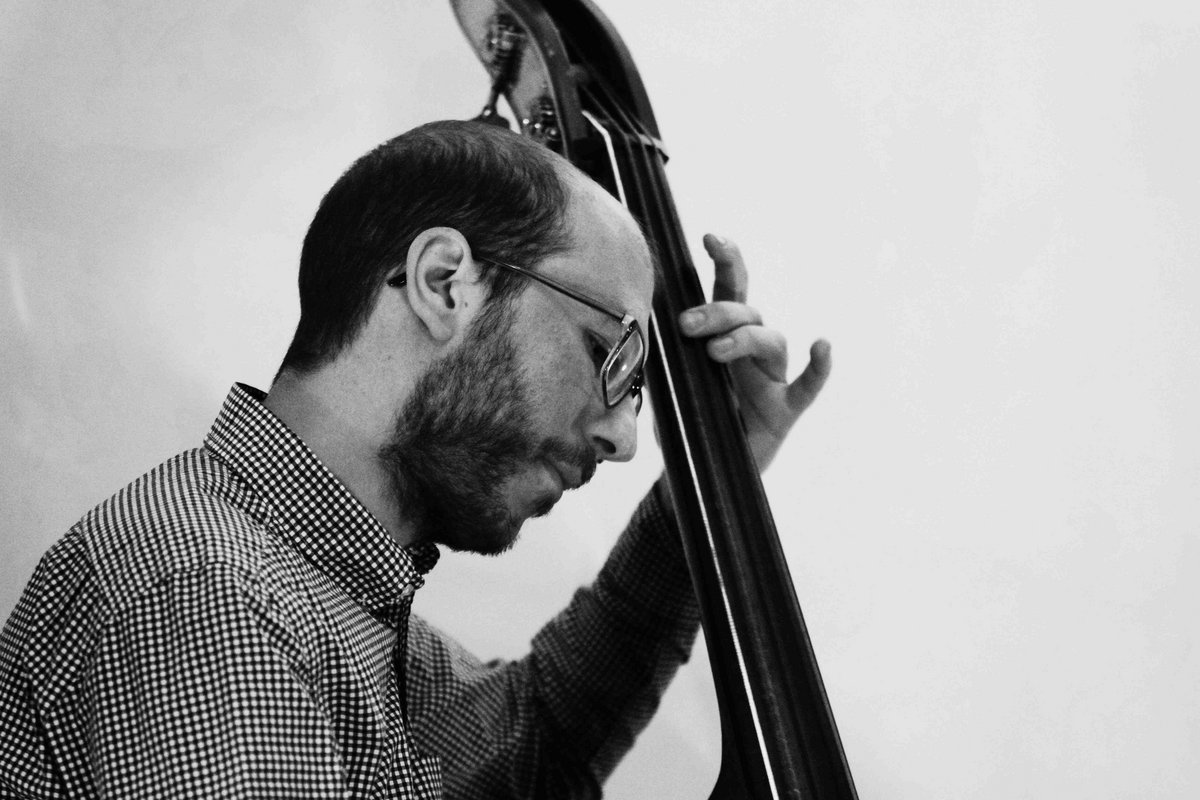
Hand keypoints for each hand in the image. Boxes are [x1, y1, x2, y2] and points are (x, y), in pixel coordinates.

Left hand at [677, 233, 831, 471]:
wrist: (699, 473)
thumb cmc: (687, 422)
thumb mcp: (665, 383)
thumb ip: (657, 357)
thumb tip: (628, 332)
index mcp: (722, 336)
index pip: (728, 290)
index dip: (726, 260)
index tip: (710, 238)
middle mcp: (751, 351)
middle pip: (748, 312)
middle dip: (718, 311)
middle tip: (687, 325)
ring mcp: (771, 379)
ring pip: (771, 341)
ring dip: (743, 338)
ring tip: (715, 351)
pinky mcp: (784, 410)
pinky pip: (807, 386)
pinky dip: (819, 367)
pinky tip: (822, 345)